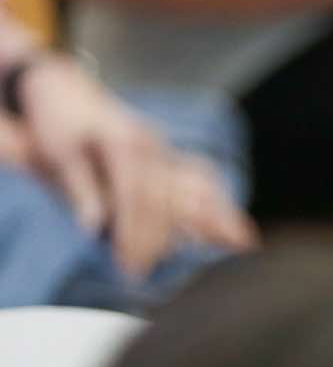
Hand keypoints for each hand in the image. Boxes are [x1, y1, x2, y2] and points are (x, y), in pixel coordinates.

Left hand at [13, 58, 257, 276]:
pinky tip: (239, 231)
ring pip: (196, 189)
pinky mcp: (171, 156)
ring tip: (234, 249)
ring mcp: (167, 149)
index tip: (128, 264)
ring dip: (212, 222)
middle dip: (157, 241)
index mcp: (126, 143)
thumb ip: (81, 189)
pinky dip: (222, 206)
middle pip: (165, 201)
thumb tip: (93, 227)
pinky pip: (204, 181)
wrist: (68, 92)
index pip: (137, 196)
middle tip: (142, 274)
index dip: (135, 233)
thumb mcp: (60, 153)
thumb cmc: (60, 123)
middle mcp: (154, 146)